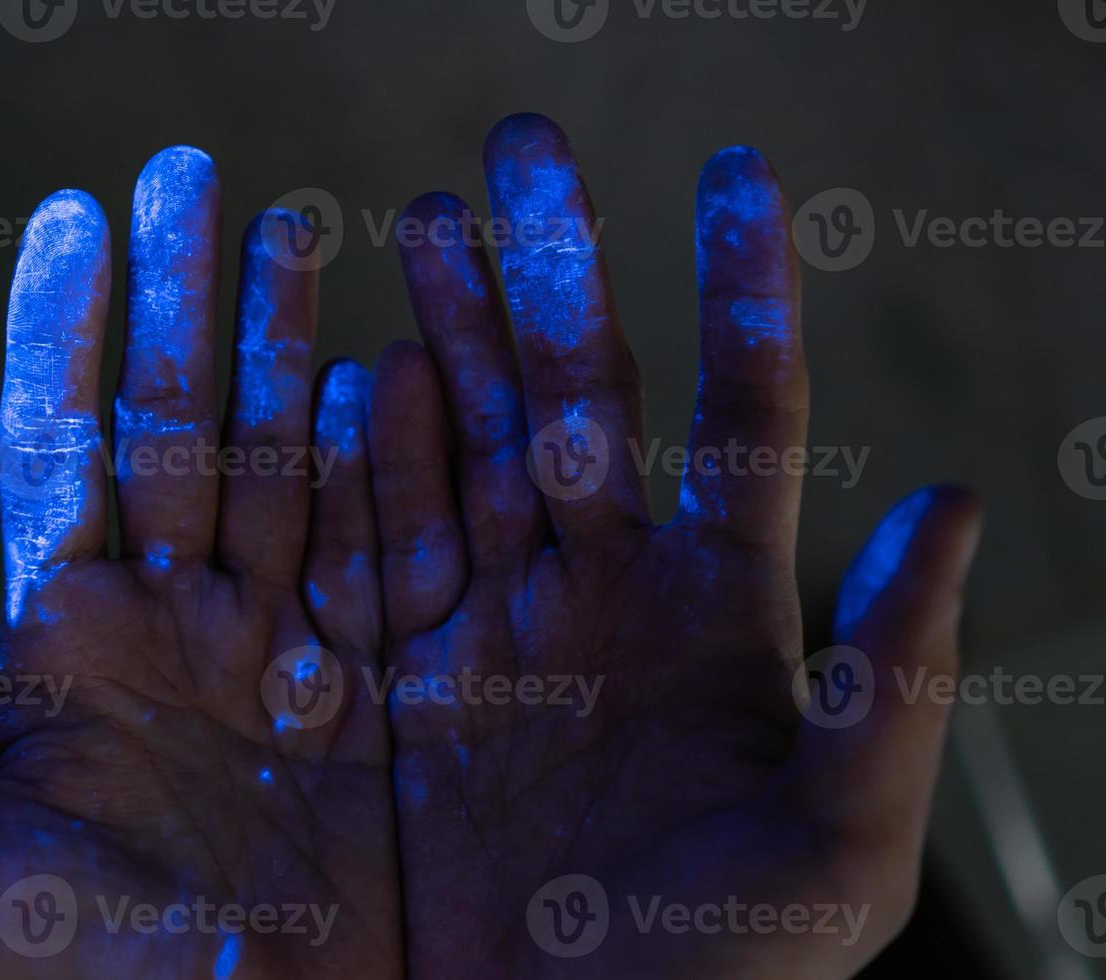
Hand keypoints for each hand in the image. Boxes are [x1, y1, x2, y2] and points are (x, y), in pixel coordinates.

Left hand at [0, 148, 399, 978]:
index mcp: (68, 645)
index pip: (55, 455)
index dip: (57, 334)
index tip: (72, 217)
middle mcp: (171, 619)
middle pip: (173, 425)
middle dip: (181, 300)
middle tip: (191, 173)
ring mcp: (275, 638)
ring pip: (276, 459)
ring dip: (282, 346)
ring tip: (294, 227)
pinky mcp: (368, 679)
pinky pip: (379, 546)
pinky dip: (386, 459)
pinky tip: (386, 366)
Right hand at [371, 114, 981, 978]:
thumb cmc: (721, 974)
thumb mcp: (838, 850)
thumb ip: (891, 685)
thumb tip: (953, 505)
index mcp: (718, 609)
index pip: (739, 417)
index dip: (741, 295)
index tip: (739, 174)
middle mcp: (603, 589)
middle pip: (577, 398)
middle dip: (552, 272)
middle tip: (518, 155)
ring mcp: (494, 621)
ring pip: (470, 444)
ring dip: (449, 332)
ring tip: (421, 222)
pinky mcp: (401, 672)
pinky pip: (377, 545)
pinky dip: (363, 463)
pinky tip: (348, 373)